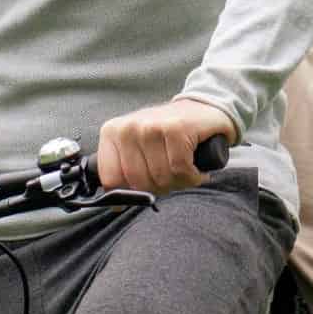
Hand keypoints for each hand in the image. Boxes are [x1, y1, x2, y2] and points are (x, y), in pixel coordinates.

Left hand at [95, 98, 236, 196]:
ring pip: (161, 178)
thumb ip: (123, 172)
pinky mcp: (176, 129)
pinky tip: (196, 168)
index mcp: (112, 132)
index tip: (145, 191)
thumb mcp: (138, 149)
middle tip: (172, 176)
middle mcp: (128, 128)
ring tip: (185, 169)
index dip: (130, 194)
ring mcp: (151, 127)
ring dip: (180, 182)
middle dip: (161, 188)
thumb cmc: (168, 134)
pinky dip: (193, 176)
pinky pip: (180, 170)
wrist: (202, 109)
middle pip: (139, 183)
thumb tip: (117, 205)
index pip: (110, 179)